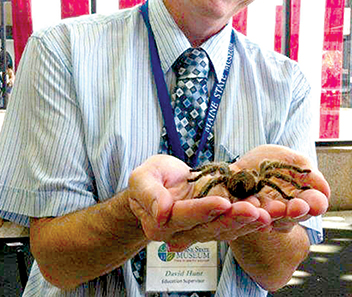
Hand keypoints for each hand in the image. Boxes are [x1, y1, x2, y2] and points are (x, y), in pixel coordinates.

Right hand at [128, 154, 271, 250]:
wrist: (159, 184)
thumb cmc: (149, 178)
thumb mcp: (141, 179)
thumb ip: (149, 194)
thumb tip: (161, 213)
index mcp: (163, 223)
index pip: (185, 217)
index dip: (204, 210)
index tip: (223, 202)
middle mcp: (183, 233)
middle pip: (210, 227)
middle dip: (235, 219)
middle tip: (255, 210)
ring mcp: (200, 230)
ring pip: (226, 229)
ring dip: (249, 222)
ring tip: (268, 214)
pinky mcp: (214, 224)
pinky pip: (234, 225)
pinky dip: (252, 221)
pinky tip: (269, 216)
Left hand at [231, 144, 329, 232]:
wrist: (243, 163)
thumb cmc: (271, 161)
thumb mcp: (291, 159)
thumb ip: (307, 172)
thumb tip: (324, 190)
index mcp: (299, 198)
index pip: (311, 204)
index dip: (314, 205)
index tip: (316, 204)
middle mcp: (282, 211)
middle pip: (291, 216)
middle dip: (294, 211)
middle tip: (297, 207)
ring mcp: (262, 214)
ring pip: (269, 219)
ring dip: (272, 214)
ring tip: (275, 208)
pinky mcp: (242, 212)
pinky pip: (245, 215)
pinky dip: (249, 211)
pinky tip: (252, 207)